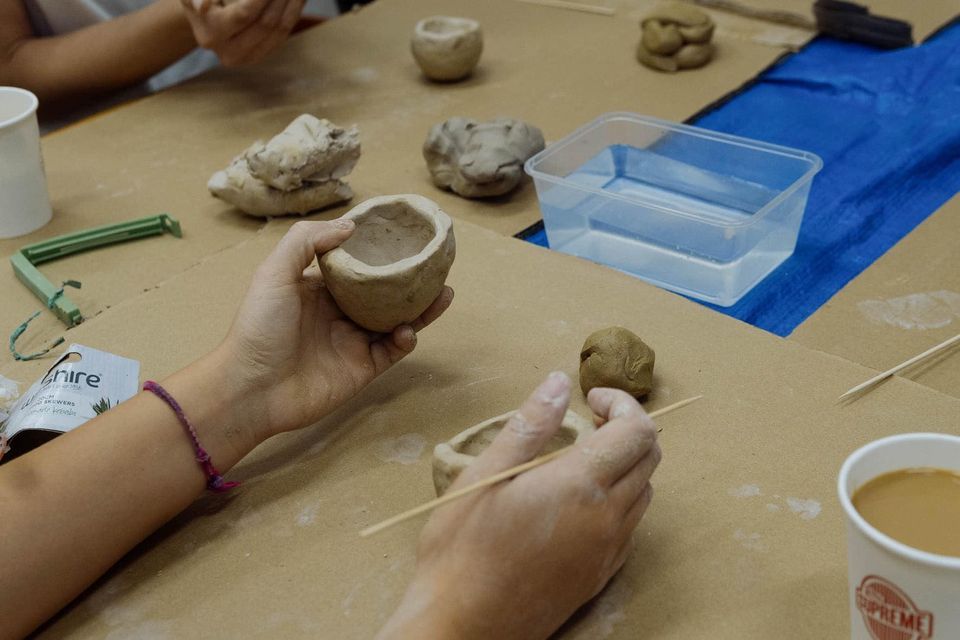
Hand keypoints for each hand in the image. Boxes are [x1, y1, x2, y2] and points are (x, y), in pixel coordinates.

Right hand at [180, 0, 304, 65]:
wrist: (205, 18)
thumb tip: (203, 6)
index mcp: (211, 36)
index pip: (245, 14)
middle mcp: (229, 54)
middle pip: (266, 23)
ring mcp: (248, 59)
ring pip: (279, 30)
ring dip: (292, 5)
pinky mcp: (261, 56)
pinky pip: (283, 35)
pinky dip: (292, 13)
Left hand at [217, 220, 453, 442]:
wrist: (253, 388)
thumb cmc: (259, 327)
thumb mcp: (275, 272)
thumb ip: (307, 241)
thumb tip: (351, 226)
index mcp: (320, 289)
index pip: (358, 266)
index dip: (379, 252)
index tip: (404, 237)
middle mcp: (340, 313)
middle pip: (384, 293)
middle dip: (410, 281)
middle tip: (436, 265)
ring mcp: (353, 342)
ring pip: (397, 321)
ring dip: (421, 309)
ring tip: (445, 292)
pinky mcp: (363, 369)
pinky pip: (393, 351)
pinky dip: (406, 340)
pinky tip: (408, 330)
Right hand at [379, 373, 660, 639]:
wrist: (464, 625)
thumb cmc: (461, 548)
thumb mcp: (486, 475)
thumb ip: (529, 425)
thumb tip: (559, 383)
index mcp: (580, 486)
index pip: (637, 431)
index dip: (623, 403)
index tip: (591, 398)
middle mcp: (606, 518)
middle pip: (649, 457)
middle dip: (627, 428)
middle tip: (587, 421)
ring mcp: (608, 551)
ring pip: (644, 492)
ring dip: (626, 464)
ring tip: (580, 458)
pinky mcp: (601, 575)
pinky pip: (630, 526)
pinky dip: (619, 499)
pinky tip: (579, 501)